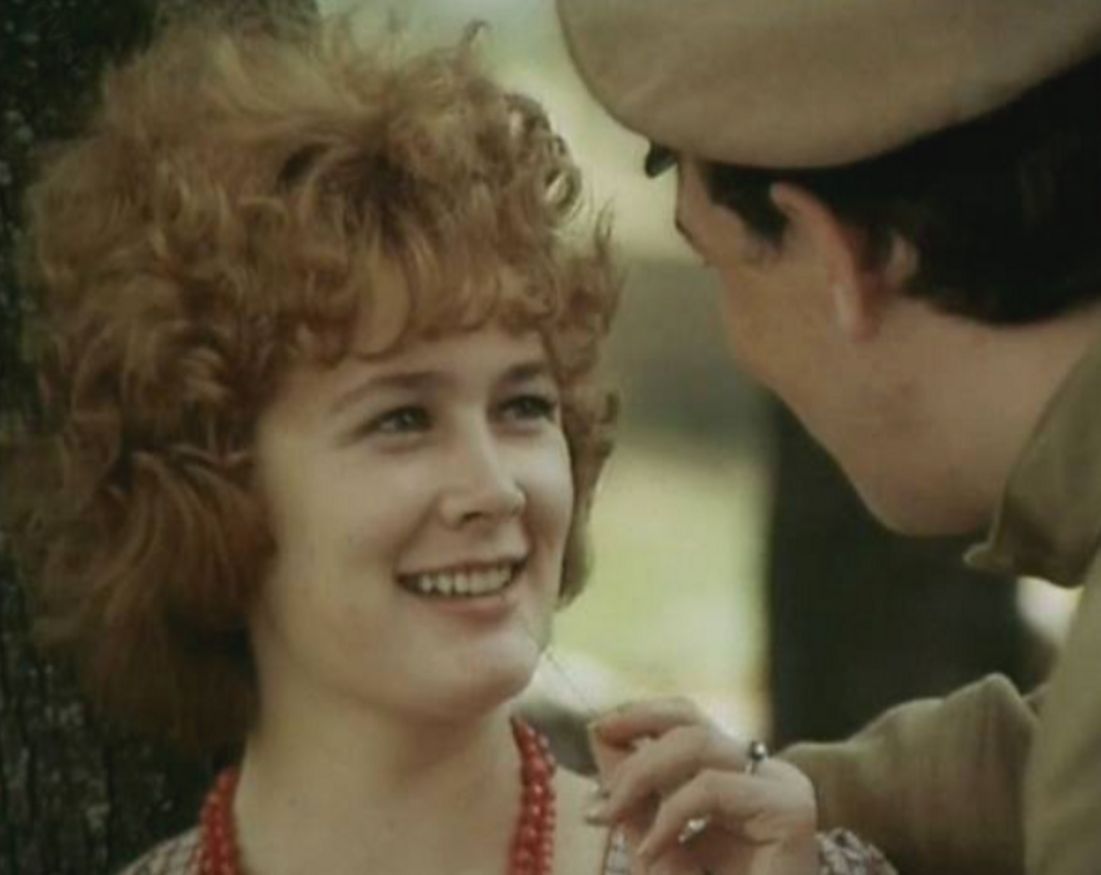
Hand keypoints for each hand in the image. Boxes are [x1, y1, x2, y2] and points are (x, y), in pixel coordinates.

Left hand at [586, 697, 816, 874]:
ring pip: (697, 743)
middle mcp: (766, 774)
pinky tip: (649, 851)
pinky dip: (669, 815)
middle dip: (631, 740)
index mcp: (740, 775)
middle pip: (690, 720)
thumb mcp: (657, 845)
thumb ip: (634, 794)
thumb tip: (599, 735)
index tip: (597, 732)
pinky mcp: (790, 812)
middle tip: (598, 787)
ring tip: (609, 815)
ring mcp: (783, 787)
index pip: (687, 719)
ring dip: (640, 774)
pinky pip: (711, 788)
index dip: (638, 717)